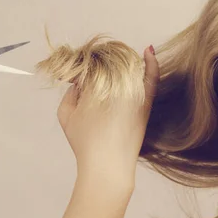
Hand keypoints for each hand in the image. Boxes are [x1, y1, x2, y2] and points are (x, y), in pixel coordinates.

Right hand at [57, 46, 158, 186]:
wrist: (108, 165)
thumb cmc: (85, 143)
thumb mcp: (66, 115)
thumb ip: (70, 93)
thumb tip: (80, 82)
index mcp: (92, 84)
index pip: (87, 65)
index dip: (79, 69)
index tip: (74, 78)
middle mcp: (114, 83)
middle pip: (106, 63)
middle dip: (96, 66)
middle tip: (90, 80)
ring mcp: (133, 91)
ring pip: (126, 66)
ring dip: (117, 63)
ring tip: (108, 72)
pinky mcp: (146, 102)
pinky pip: (151, 77)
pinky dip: (151, 62)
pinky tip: (148, 51)